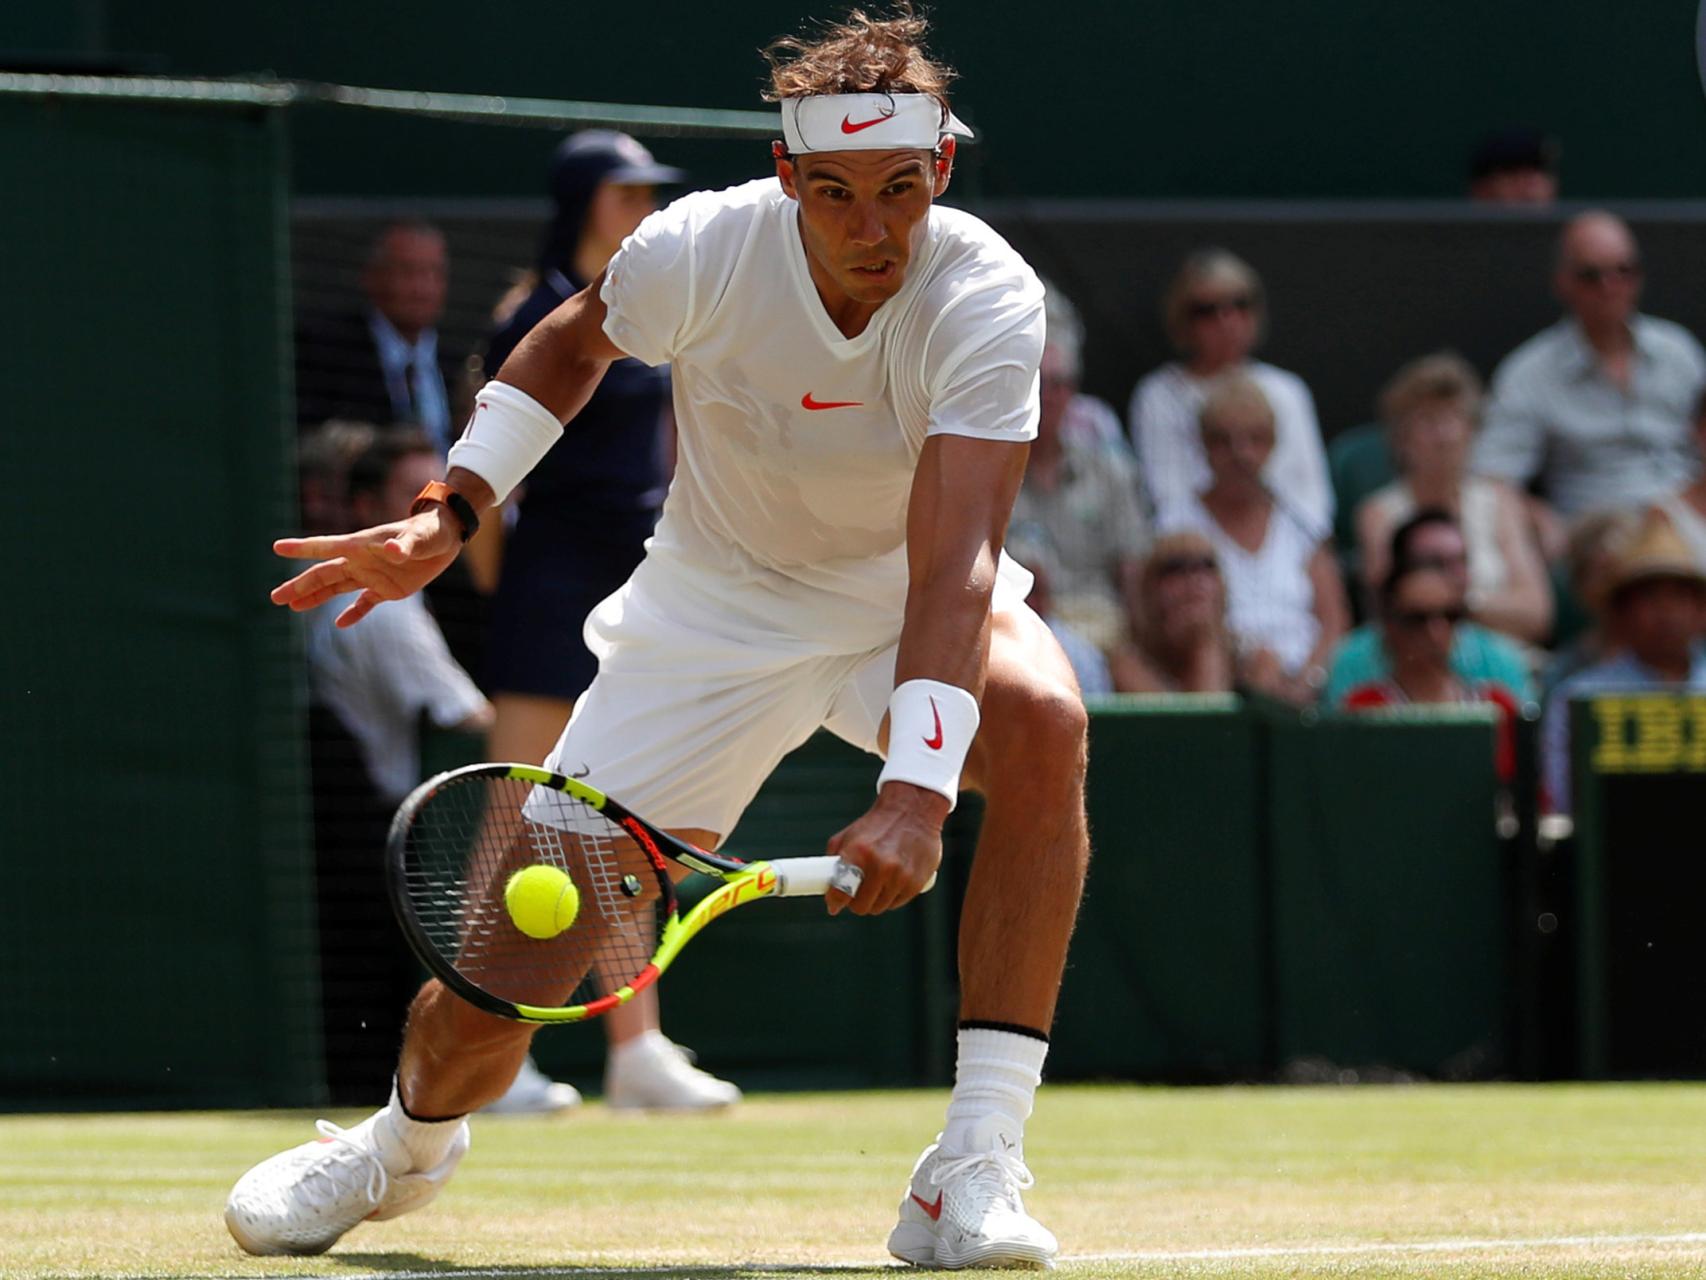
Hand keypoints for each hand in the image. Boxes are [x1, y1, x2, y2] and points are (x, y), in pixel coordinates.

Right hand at [270, 508, 463, 627]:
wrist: (446, 538)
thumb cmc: (429, 530)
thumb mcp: (417, 538)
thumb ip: (404, 545)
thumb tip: (393, 551)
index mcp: (361, 545)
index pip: (326, 547)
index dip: (302, 548)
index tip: (277, 547)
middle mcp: (361, 561)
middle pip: (323, 575)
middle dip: (300, 585)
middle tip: (275, 597)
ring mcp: (371, 576)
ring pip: (336, 589)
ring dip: (315, 598)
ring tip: (292, 607)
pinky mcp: (387, 589)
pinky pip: (365, 603)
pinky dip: (354, 614)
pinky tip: (339, 625)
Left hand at [824, 782, 948, 915]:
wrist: (912, 810)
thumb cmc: (877, 825)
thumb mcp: (849, 836)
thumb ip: (835, 862)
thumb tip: (827, 893)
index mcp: (859, 852)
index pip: (841, 891)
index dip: (835, 901)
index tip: (834, 904)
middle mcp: (881, 866)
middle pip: (861, 906)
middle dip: (856, 901)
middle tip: (858, 891)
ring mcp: (900, 875)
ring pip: (879, 907)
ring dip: (875, 900)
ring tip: (878, 882)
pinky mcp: (916, 882)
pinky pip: (897, 903)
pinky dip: (892, 897)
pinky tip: (893, 881)